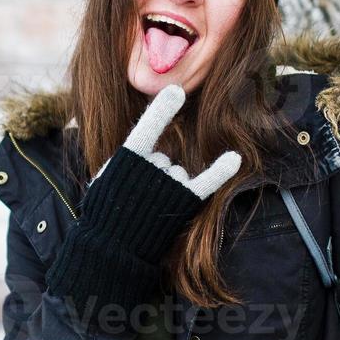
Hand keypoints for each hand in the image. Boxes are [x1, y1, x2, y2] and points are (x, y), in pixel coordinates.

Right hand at [89, 84, 241, 199]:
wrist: (113, 247)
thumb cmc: (105, 212)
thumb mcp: (105, 180)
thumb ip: (124, 162)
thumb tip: (148, 153)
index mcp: (127, 158)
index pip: (147, 128)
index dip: (161, 110)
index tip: (175, 92)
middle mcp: (152, 165)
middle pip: (161, 159)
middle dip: (152, 177)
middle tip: (137, 199)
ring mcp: (170, 182)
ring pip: (177, 173)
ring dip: (167, 188)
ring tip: (149, 209)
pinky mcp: (185, 200)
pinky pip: (207, 180)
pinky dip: (222, 170)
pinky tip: (234, 159)